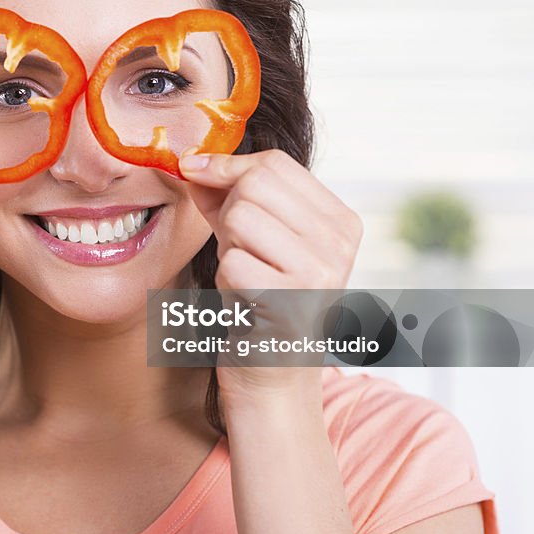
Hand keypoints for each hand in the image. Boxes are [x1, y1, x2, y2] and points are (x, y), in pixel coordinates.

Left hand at [179, 149, 363, 407]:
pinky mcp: (293, 301)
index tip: (198, 176)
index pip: (275, 163)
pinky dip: (225, 280)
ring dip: (227, 247)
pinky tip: (243, 299)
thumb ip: (225, 193)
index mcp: (341, 220)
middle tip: (236, 247)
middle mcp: (341, 242)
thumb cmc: (256, 300)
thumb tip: (192, 158)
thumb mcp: (247, 236)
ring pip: (241, 217)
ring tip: (244, 274)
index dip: (227, 167)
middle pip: (255, 184)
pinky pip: (233, 261)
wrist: (270, 375)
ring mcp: (322, 272)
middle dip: (227, 211)